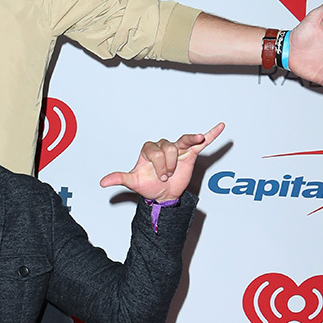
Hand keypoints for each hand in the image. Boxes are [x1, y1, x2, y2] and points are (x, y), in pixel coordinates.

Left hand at [100, 122, 224, 201]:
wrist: (163, 195)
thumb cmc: (148, 186)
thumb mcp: (134, 182)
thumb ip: (120, 178)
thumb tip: (102, 182)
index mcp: (148, 150)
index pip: (154, 149)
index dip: (158, 163)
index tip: (160, 176)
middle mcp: (163, 146)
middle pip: (168, 147)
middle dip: (169, 163)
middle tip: (167, 176)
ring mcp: (177, 148)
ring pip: (183, 141)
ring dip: (184, 150)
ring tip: (187, 154)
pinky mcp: (190, 153)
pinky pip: (201, 142)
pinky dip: (210, 134)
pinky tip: (219, 126)